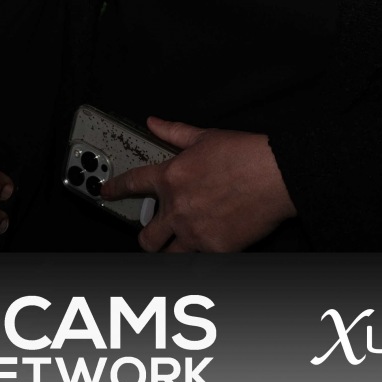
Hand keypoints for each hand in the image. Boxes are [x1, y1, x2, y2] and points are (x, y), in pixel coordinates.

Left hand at [101, 117, 295, 252]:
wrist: (276, 174)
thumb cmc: (245, 154)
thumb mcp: (205, 136)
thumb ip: (175, 132)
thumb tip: (154, 123)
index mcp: (171, 177)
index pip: (132, 184)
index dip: (115, 189)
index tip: (105, 192)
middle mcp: (177, 208)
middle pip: (146, 236)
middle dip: (146, 237)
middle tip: (152, 234)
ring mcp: (195, 232)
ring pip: (169, 254)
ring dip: (171, 250)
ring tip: (180, 245)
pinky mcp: (215, 248)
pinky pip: (200, 258)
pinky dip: (204, 253)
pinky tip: (212, 243)